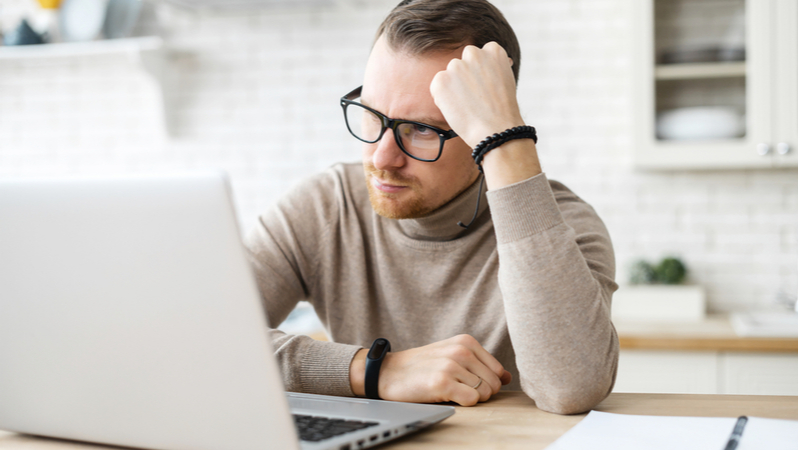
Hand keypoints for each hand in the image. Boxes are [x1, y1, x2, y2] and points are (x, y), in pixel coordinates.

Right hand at [350, 334, 511, 405]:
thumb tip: (507, 377)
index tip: (466, 382)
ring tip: (449, 390)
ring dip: (469, 398)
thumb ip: (480, 364)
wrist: (388, 372)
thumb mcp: (452, 355)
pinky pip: (472, 400)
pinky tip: (445, 395)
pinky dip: (462, 403)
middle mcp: (461, 350)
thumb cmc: (422, 366)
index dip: (485, 383)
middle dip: (480, 392)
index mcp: (466, 341)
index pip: (497, 371)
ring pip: (484, 393)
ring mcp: (452, 365)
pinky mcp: (443, 383)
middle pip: (494, 384)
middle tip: (456, 388)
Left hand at [429, 42, 523, 147]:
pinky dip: (442, 97)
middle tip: (473, 97)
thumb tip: (487, 68)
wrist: (495, 129)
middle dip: (464, 76)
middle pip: (462, 62)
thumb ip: (492, 70)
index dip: (480, 72)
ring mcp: (456, 66)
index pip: (480, 54)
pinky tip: (457, 109)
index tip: (484, 86)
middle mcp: (474, 54)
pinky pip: (437, 86)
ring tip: (467, 105)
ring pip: (449, 74)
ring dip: (453, 87)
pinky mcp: (441, 80)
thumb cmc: (502, 111)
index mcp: (493, 51)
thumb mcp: (504, 81)